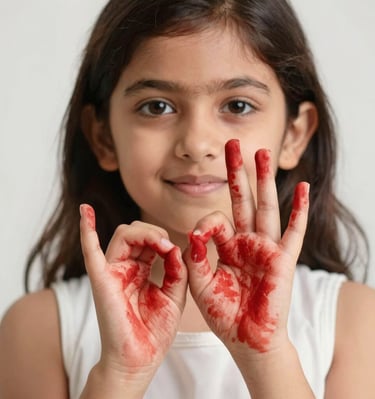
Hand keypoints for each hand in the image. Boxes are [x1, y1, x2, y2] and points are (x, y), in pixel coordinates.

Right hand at [79, 208, 187, 379]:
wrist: (140, 359)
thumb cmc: (155, 330)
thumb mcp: (174, 294)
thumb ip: (176, 269)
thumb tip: (174, 246)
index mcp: (139, 269)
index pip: (148, 240)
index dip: (163, 238)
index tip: (176, 251)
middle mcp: (124, 267)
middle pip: (135, 232)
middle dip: (155, 232)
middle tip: (168, 246)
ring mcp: (111, 271)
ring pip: (122, 234)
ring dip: (144, 232)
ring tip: (160, 244)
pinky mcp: (101, 279)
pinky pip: (90, 251)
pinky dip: (87, 230)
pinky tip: (85, 211)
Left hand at [183, 139, 308, 355]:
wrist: (246, 339)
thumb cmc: (223, 312)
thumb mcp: (199, 281)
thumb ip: (196, 254)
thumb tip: (196, 228)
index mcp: (226, 244)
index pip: (216, 217)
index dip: (206, 221)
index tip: (200, 235)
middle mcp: (247, 240)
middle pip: (242, 198)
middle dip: (237, 171)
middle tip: (232, 144)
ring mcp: (266, 247)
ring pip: (266, 206)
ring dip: (265, 179)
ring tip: (263, 152)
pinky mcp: (283, 260)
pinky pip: (294, 232)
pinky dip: (299, 210)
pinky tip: (302, 188)